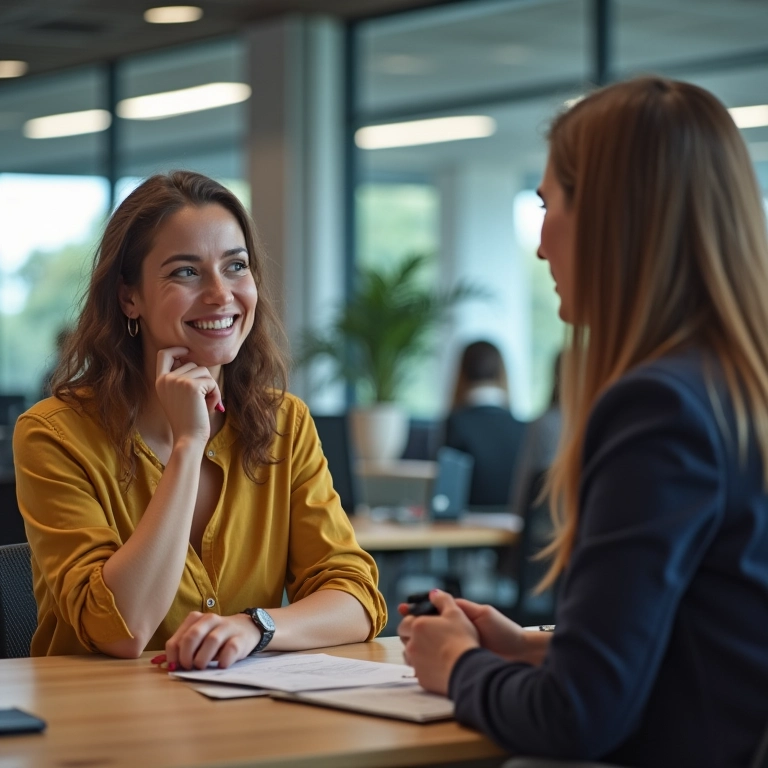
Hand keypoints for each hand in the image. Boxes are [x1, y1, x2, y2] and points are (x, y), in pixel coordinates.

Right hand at [155, 347, 221, 445]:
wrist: (188, 438)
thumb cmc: (188, 420)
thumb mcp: (180, 397)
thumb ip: (183, 379)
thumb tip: (195, 362)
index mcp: (160, 381)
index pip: (163, 354)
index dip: (176, 349)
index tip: (187, 350)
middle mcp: (166, 379)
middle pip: (192, 364)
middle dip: (203, 379)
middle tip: (201, 399)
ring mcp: (177, 380)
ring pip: (203, 371)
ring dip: (210, 387)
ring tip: (204, 404)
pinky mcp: (191, 385)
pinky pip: (211, 382)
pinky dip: (215, 393)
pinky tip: (209, 406)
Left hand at [165, 612, 260, 669]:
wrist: (247, 627)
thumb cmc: (216, 637)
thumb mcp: (199, 637)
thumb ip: (184, 647)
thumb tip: (169, 665)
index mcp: (195, 619)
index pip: (176, 640)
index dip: (173, 657)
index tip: (176, 667)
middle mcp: (210, 619)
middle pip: (192, 637)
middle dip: (186, 656)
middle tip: (188, 668)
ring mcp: (226, 628)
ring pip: (211, 640)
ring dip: (203, 658)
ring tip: (202, 667)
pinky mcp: (240, 638)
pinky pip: (230, 649)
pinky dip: (223, 660)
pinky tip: (220, 665)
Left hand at [397, 589, 479, 695]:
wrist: (467, 669)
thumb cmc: (461, 638)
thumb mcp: (455, 612)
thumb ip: (442, 599)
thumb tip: (433, 593)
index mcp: (417, 626)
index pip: (404, 622)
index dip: (412, 621)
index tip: (422, 622)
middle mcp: (411, 645)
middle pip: (404, 638)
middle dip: (412, 636)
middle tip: (429, 636)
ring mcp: (415, 663)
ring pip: (410, 655)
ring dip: (417, 652)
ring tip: (434, 651)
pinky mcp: (421, 678)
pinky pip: (419, 670)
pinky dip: (425, 667)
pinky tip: (438, 665)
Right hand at [399, 596, 549, 665]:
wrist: (520, 654)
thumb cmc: (504, 631)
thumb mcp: (482, 613)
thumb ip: (459, 606)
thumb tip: (435, 594)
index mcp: (459, 619)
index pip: (432, 613)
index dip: (416, 611)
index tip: (402, 609)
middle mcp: (454, 635)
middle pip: (426, 630)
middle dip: (412, 628)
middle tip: (402, 628)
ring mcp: (454, 650)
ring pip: (428, 647)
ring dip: (416, 645)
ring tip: (406, 643)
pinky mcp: (457, 665)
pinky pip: (437, 662)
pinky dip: (426, 661)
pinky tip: (418, 660)